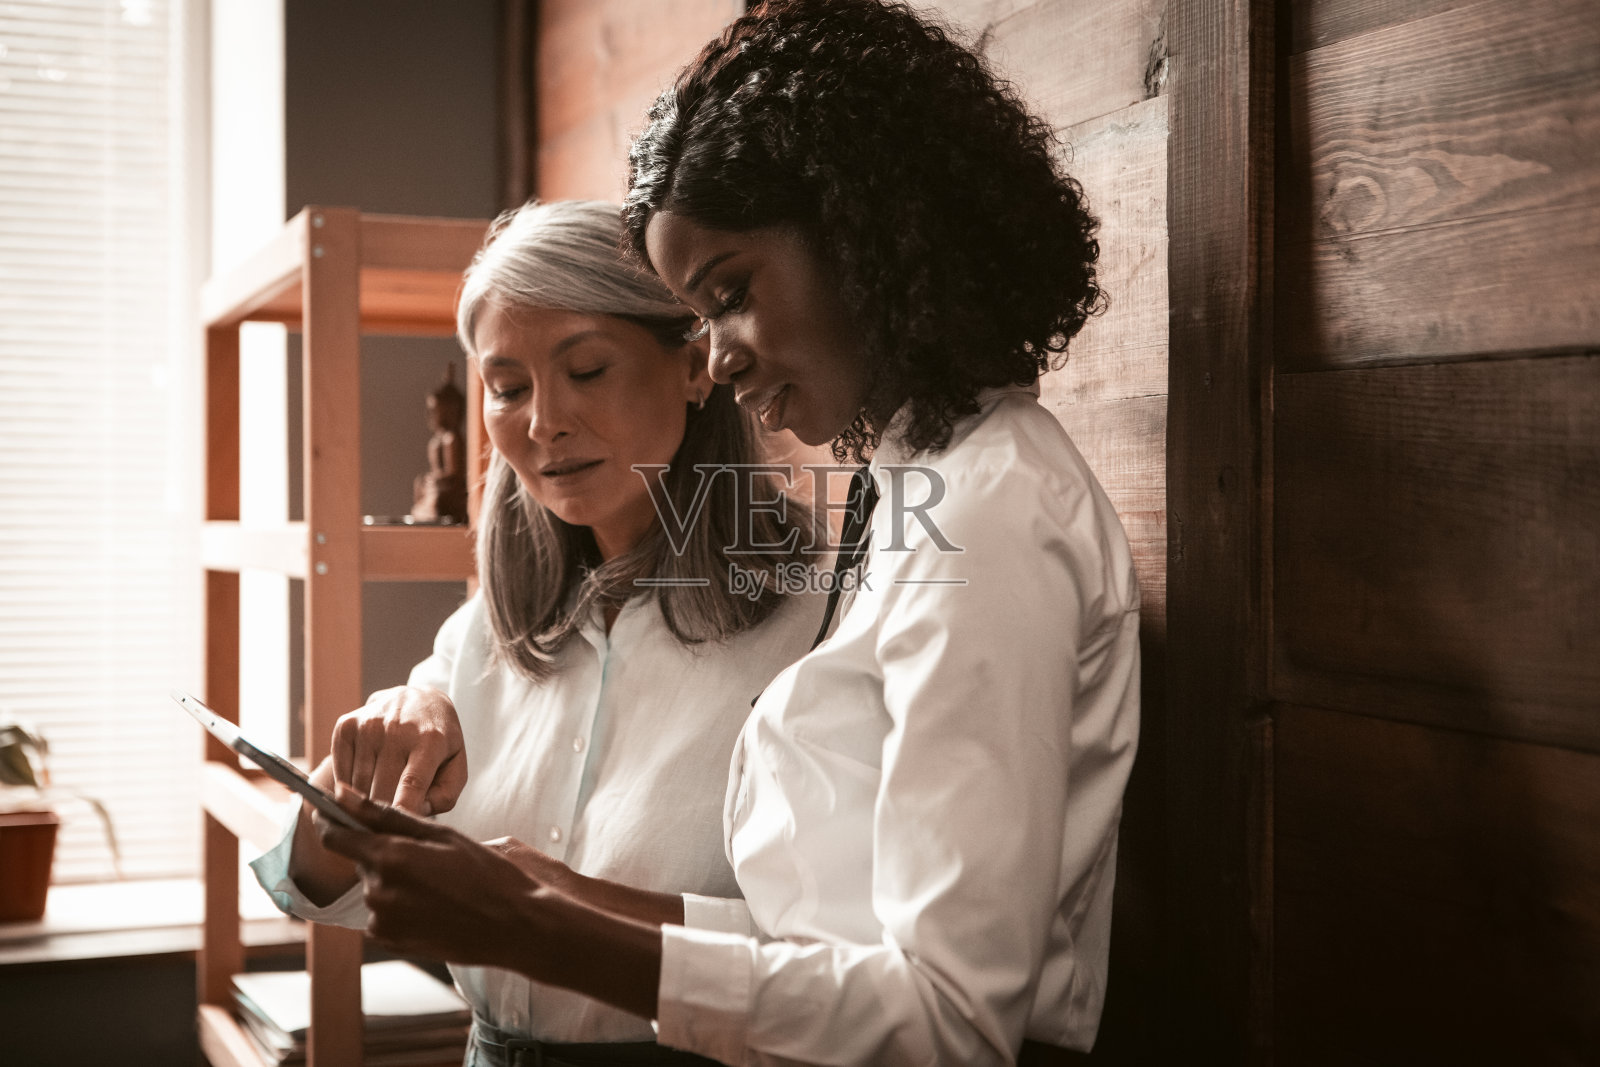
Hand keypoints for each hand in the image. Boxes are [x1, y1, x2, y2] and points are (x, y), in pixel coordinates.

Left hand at [316, 790, 546, 968]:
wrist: (513, 926)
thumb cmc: (486, 875)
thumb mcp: (442, 835)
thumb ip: (388, 816)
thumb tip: (344, 796)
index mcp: (390, 858)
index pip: (335, 837)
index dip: (331, 822)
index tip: (334, 814)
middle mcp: (378, 892)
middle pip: (363, 862)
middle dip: (385, 854)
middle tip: (427, 856)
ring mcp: (382, 921)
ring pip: (374, 888)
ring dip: (394, 881)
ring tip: (437, 884)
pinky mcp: (390, 942)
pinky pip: (382, 914)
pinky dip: (400, 906)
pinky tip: (433, 905)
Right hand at [331, 686, 466, 814]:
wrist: (417, 699)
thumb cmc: (440, 743)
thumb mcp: (456, 766)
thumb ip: (444, 796)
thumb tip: (414, 814)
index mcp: (430, 740)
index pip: (411, 784)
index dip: (402, 813)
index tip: (396, 837)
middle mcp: (397, 730)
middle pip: (381, 792)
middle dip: (385, 815)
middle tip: (391, 824)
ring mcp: (368, 726)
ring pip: (357, 787)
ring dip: (367, 803)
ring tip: (382, 799)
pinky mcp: (346, 727)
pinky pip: (340, 775)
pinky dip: (349, 790)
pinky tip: (366, 785)